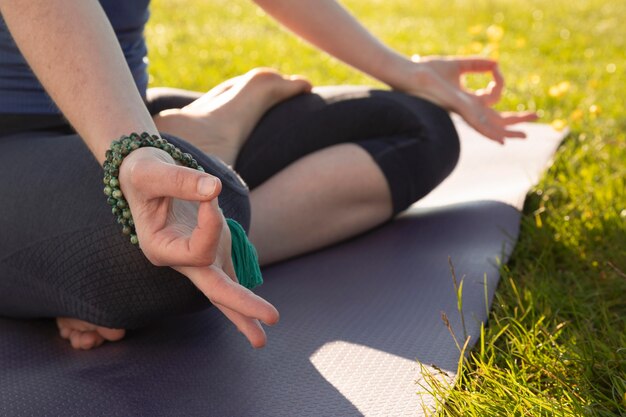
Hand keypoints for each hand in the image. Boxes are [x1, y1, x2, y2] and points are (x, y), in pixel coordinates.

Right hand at [118, 147, 278, 346]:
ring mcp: (197, 258)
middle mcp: (179, 259)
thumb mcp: (153, 171)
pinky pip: (227, 277)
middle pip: (213, 289)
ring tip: (262, 342)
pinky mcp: (209, 251)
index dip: (211, 223)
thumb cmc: (143, 174)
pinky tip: (257, 318)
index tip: (208, 191)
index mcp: (160, 248)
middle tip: (273, 318)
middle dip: (242, 303)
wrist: (142, 176)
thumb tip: (214, 189)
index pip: (198, 250)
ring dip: (243, 313)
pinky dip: (241, 296)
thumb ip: (181, 181)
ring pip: (221, 291)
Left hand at [397, 56, 537, 143]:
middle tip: (536, 118)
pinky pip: (479, 123)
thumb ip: (476, 64)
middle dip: (516, 119)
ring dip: (509, 130)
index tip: (495, 69)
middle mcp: (466, 110)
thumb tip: (496, 63)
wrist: (411, 75)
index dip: (499, 82)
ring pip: (491, 125)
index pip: (493, 98)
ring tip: (526, 135)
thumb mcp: (458, 65)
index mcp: (467, 100)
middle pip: (497, 118)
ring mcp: (464, 112)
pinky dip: (491, 132)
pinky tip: (503, 140)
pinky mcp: (459, 109)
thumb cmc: (428, 71)